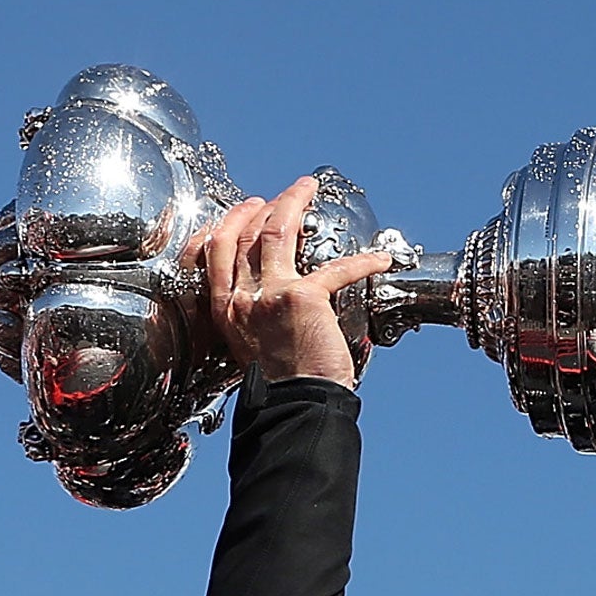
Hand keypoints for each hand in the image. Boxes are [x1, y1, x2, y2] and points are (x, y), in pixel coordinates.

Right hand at [182, 176, 393, 388]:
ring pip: (277, 230)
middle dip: (264, 205)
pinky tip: (380, 258)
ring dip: (294, 203)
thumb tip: (274, 302)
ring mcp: (270, 294)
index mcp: (226, 310)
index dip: (230, 222)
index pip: (215, 251)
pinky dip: (363, 262)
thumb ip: (256, 319)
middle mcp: (242, 298)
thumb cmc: (282, 387)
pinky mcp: (304, 298)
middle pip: (245, 233)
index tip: (246, 209)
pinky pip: (335, 268)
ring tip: (308, 189)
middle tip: (282, 194)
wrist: (295, 406)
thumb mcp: (252, 347)